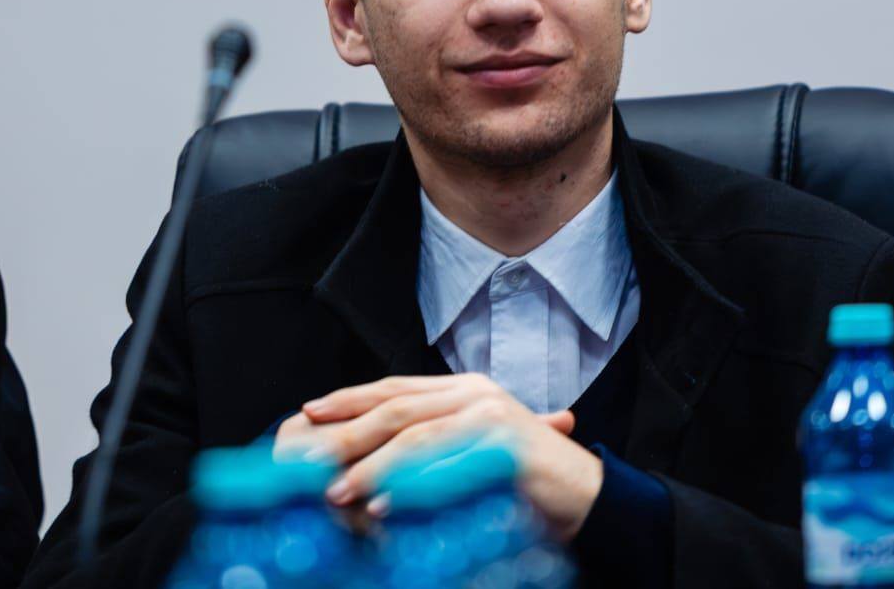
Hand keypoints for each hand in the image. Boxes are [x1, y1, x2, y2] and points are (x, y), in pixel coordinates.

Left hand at [273, 373, 602, 541]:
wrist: (590, 497)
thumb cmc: (527, 484)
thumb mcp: (471, 455)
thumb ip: (433, 448)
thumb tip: (375, 465)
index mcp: (463, 390)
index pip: (395, 387)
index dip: (350, 400)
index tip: (309, 413)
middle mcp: (473, 392)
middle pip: (395, 404)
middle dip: (346, 430)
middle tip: (303, 458)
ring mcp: (488, 412)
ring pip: (412, 431)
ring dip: (368, 463)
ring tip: (332, 492)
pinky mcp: (501, 439)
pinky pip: (442, 461)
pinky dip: (406, 483)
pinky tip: (381, 505)